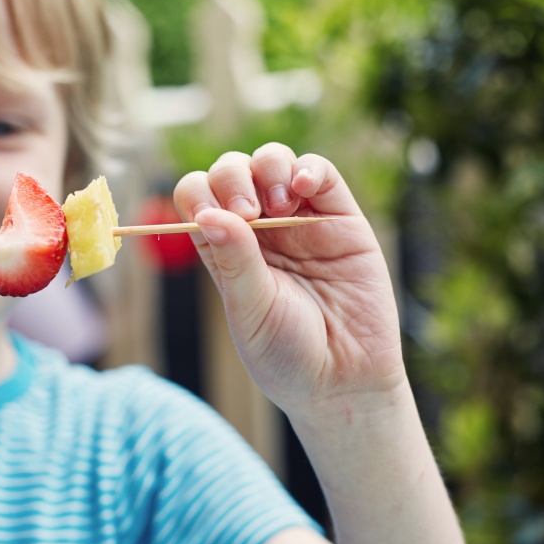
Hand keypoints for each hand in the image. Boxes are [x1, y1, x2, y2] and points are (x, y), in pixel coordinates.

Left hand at [173, 144, 404, 416]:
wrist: (345, 381)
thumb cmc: (288, 354)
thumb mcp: (251, 311)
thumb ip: (234, 262)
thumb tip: (207, 214)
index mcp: (225, 248)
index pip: (198, 198)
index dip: (198, 194)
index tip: (210, 218)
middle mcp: (259, 229)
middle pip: (232, 171)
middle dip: (232, 179)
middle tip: (247, 213)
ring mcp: (300, 219)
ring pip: (273, 161)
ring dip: (268, 169)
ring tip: (277, 207)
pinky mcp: (341, 217)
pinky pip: (321, 173)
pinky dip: (309, 168)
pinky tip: (302, 186)